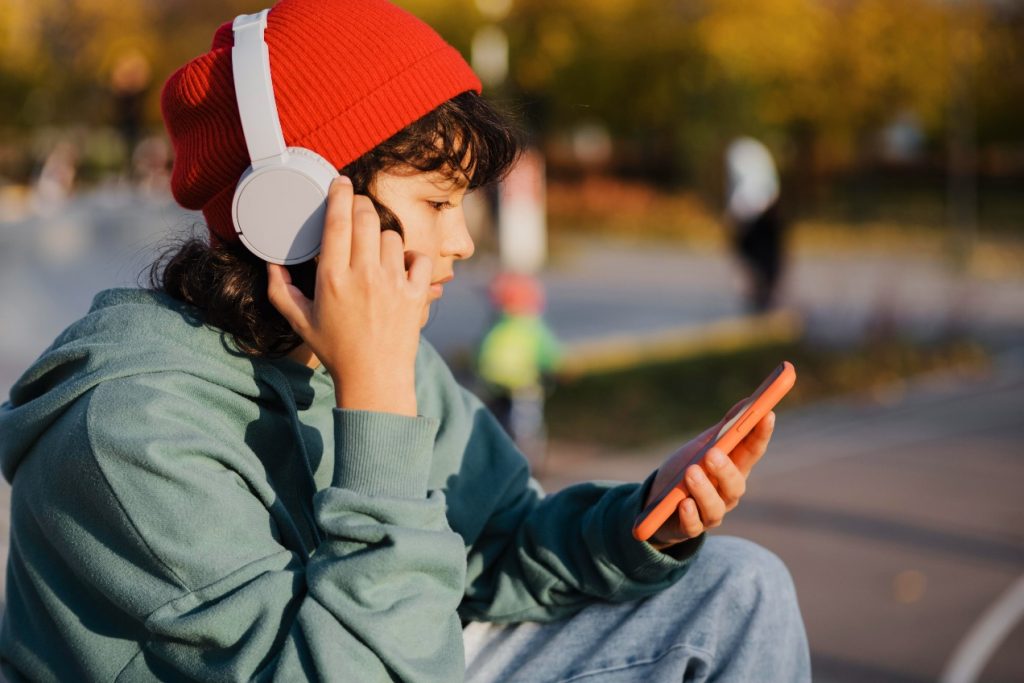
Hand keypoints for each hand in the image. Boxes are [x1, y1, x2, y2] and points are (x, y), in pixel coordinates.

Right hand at [267, 176, 431, 415]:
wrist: (375, 378)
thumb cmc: (335, 349)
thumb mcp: (300, 321)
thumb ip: (280, 288)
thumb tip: (271, 262)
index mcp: (332, 279)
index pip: (337, 222)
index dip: (339, 195)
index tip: (340, 183)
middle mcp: (364, 276)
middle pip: (366, 218)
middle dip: (361, 205)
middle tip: (356, 208)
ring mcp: (394, 283)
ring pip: (392, 236)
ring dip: (382, 236)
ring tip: (374, 249)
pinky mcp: (417, 293)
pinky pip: (419, 257)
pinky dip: (411, 257)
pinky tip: (400, 265)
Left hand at [644, 402, 774, 548]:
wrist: (657, 503)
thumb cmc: (687, 470)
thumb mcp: (703, 445)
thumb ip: (725, 428)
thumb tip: (747, 402)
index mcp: (734, 470)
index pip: (753, 452)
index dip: (761, 435)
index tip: (767, 414)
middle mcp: (726, 494)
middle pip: (735, 484)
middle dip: (725, 469)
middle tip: (712, 453)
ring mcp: (709, 513)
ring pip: (714, 506)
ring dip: (703, 490)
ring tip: (690, 474)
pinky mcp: (688, 528)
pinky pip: (692, 526)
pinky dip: (689, 515)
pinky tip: (683, 503)